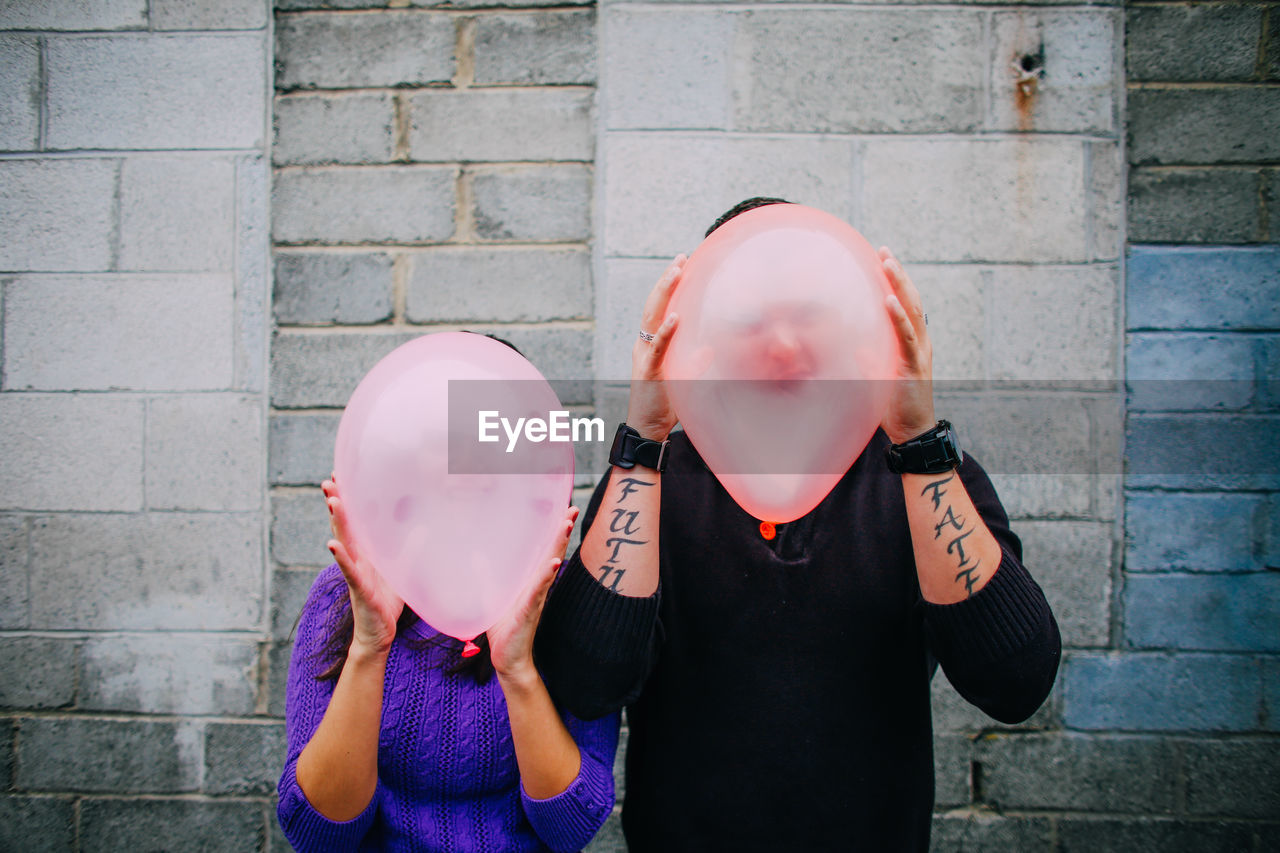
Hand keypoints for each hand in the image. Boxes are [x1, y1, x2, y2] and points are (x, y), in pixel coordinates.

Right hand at [323, 477, 404, 656]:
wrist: (379, 633)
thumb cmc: (386, 603)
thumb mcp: (402, 572)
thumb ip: (409, 550)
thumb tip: (422, 528)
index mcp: (366, 553)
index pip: (355, 521)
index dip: (348, 500)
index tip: (342, 476)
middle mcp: (357, 559)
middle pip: (344, 526)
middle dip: (336, 503)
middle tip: (328, 480)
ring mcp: (355, 573)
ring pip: (344, 543)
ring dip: (337, 522)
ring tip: (332, 501)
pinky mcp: (358, 588)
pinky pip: (348, 571)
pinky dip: (340, 557)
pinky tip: (332, 545)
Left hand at [488, 505, 579, 680]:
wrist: (507, 657)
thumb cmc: (503, 628)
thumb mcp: (492, 595)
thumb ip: (487, 575)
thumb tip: (476, 556)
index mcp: (529, 580)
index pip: (544, 549)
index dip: (553, 530)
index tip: (564, 509)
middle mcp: (536, 585)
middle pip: (553, 552)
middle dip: (563, 530)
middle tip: (573, 508)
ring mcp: (535, 596)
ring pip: (550, 566)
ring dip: (558, 545)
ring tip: (566, 526)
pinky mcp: (529, 610)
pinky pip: (539, 590)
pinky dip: (546, 576)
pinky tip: (554, 563)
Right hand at [626, 255, 686, 439]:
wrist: (648, 429)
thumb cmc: (667, 405)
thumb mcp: (686, 378)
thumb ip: (697, 361)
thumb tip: (713, 347)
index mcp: (652, 345)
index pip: (660, 309)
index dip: (669, 286)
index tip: (682, 264)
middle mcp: (645, 346)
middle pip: (653, 305)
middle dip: (666, 280)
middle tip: (680, 258)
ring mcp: (645, 356)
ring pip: (651, 318)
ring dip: (663, 294)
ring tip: (676, 273)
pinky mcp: (648, 371)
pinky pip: (657, 348)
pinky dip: (665, 331)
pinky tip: (675, 316)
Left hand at [879, 248, 936, 444]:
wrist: (913, 431)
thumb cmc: (895, 404)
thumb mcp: (877, 376)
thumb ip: (867, 358)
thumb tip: (852, 345)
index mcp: (911, 342)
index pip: (905, 304)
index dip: (896, 281)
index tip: (883, 258)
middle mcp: (919, 342)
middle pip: (911, 299)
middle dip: (898, 274)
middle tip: (885, 251)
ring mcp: (919, 352)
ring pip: (912, 311)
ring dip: (900, 285)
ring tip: (888, 264)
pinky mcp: (914, 365)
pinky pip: (907, 336)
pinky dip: (898, 317)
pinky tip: (889, 300)